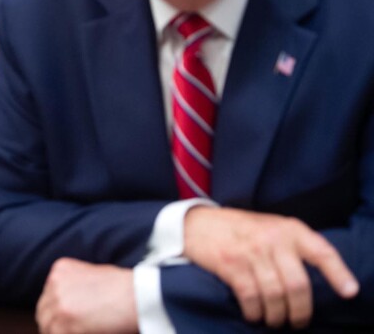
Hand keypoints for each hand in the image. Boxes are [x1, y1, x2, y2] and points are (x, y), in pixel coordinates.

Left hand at [36, 258, 137, 333]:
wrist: (137, 296)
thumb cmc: (124, 288)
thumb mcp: (93, 275)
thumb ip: (74, 288)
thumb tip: (70, 308)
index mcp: (60, 270)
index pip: (48, 298)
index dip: (56, 313)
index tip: (66, 321)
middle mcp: (54, 284)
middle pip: (43, 313)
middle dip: (54, 324)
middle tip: (71, 329)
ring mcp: (57, 304)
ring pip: (47, 327)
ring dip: (60, 331)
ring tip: (82, 330)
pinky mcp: (63, 323)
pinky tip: (85, 333)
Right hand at [184, 207, 357, 328]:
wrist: (196, 224)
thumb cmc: (238, 230)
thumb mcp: (270, 227)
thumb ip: (291, 246)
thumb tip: (316, 278)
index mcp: (288, 229)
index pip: (321, 251)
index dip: (338, 273)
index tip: (350, 292)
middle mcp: (272, 239)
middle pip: (298, 284)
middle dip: (301, 311)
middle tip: (297, 322)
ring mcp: (250, 251)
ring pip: (275, 295)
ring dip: (277, 316)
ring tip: (274, 321)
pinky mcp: (230, 264)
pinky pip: (251, 297)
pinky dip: (255, 312)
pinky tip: (254, 315)